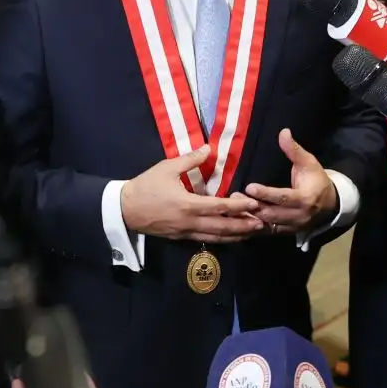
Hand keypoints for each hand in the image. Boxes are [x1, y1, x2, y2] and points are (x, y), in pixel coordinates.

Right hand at [122, 145, 263, 242]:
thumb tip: (208, 149)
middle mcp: (190, 222)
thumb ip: (190, 159)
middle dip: (243, 226)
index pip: (220, 207)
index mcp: (189, 204)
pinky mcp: (180, 237)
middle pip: (223, 227)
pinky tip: (230, 236)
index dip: (239, 206)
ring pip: (216, 237)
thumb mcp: (166, 168)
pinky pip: (204, 239)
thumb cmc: (146, 186)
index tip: (254, 204)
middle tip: (262, 224)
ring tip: (251, 233)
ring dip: (235, 235)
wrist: (124, 209)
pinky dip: (220, 238)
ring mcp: (185, 232)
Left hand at [244, 129, 337, 234]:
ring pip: (269, 225)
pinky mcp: (287, 232)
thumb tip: (283, 132)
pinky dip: (255, 227)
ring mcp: (293, 227)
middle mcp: (300, 216)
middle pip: (273, 214)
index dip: (266, 193)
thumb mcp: (308, 162)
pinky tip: (241, 219)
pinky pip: (269, 232)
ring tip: (234, 207)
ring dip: (251, 217)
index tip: (249, 187)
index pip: (283, 197)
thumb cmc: (316, 180)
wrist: (330, 204)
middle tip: (235, 196)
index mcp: (306, 199)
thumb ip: (294, 150)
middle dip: (253, 206)